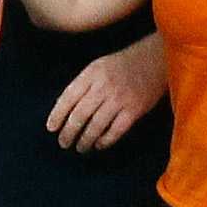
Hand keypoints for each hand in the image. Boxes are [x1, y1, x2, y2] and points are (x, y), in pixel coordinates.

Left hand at [47, 39, 166, 151]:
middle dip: (69, 132)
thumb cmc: (122, 64)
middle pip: (80, 115)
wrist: (154, 59)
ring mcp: (119, 100)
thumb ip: (83, 84)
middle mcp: (103, 87)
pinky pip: (115, 131)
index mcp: (92, 74)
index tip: (51, 128)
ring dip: (85, 140)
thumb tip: (64, 108)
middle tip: (63, 143)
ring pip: (96, 126)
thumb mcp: (98, 66)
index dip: (57, 115)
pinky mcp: (134, 110)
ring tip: (80, 147)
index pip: (68, 97)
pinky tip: (98, 145)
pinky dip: (105, 140)